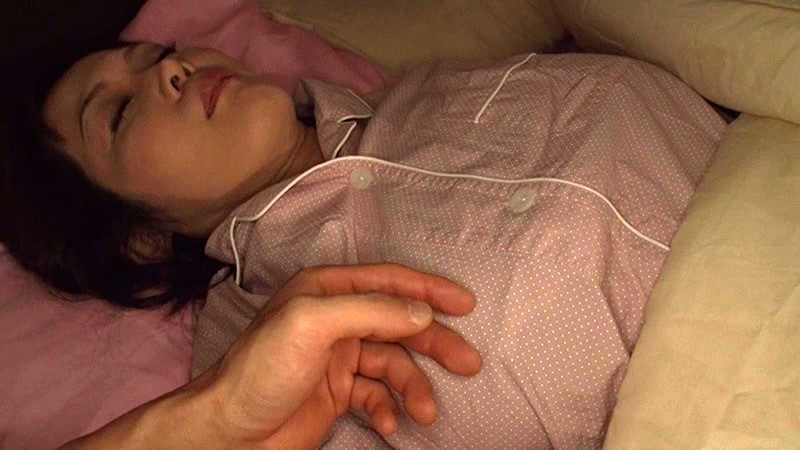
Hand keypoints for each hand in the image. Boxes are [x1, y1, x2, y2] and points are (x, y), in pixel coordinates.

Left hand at [61, 264, 479, 449]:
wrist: (229, 432)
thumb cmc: (262, 368)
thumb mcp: (311, 324)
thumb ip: (369, 311)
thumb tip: (421, 312)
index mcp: (327, 291)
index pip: (389, 281)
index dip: (429, 289)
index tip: (467, 304)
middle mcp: (336, 319)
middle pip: (399, 324)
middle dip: (435, 343)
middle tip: (469, 364)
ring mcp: (338, 358)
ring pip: (393, 365)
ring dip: (413, 387)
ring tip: (424, 412)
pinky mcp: (337, 394)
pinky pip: (376, 396)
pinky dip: (388, 409)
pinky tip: (387, 425)